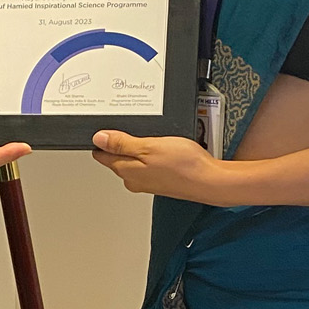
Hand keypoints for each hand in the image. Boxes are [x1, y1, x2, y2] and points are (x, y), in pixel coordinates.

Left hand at [91, 130, 228, 201]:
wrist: (209, 180)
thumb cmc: (184, 164)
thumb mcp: (150, 145)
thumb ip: (122, 143)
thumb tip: (99, 139)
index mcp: (126, 170)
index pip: (101, 154)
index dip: (102, 138)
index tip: (108, 127)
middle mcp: (133, 179)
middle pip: (116, 157)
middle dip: (120, 142)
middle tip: (133, 128)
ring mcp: (147, 182)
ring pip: (133, 160)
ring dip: (138, 147)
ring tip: (151, 136)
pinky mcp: (160, 180)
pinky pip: (147, 164)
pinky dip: (151, 155)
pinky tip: (163, 148)